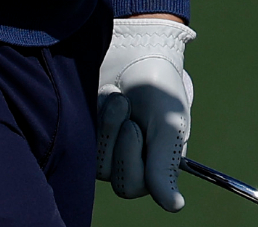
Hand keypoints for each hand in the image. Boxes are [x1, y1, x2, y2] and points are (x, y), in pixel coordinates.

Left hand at [97, 16, 196, 211]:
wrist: (132, 51)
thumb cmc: (158, 86)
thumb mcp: (168, 122)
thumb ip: (166, 165)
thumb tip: (175, 207)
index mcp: (157, 163)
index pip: (137, 185)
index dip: (132, 159)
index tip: (135, 125)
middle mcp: (132, 164)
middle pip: (118, 182)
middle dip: (119, 142)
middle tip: (125, 107)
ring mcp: (107, 154)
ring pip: (98, 165)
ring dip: (107, 126)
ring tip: (116, 97)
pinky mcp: (87, 141)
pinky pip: (83, 147)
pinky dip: (94, 121)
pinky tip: (101, 100)